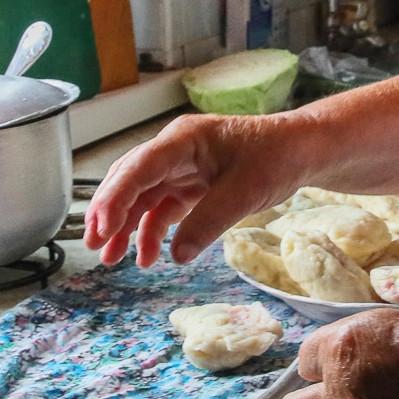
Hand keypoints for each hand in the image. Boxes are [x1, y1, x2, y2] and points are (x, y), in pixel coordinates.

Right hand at [83, 113, 312, 266]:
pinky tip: (147, 256)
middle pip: (130, 180)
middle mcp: (174, 150)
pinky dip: (152, 231)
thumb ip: (208, 222)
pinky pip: (162, 208)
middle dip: (109, 213)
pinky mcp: (192, 184)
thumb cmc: (277, 158)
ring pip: (142, 196)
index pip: (137, 168)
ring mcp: (181, 167)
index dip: (115, 198)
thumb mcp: (245, 191)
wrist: (304, 150)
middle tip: (94, 245)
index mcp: (183, 140)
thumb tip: (176, 255)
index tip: (101, 228)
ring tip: (112, 259)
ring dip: (126, 226)